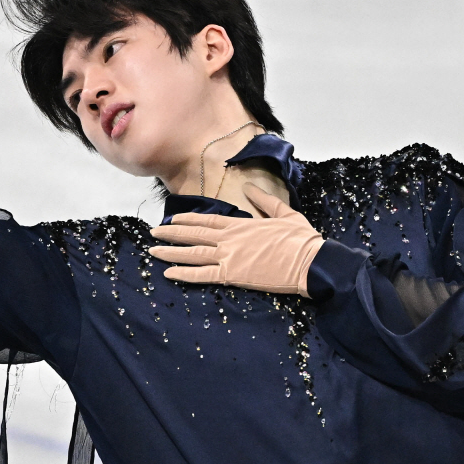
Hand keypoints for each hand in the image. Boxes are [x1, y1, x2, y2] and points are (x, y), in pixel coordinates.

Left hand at [148, 183, 324, 295]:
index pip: (206, 220)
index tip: (170, 220)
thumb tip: (251, 187)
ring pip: (192, 253)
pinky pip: (202, 275)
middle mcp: (230, 239)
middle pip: (193, 235)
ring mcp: (229, 257)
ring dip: (170, 252)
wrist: (310, 262)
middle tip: (152, 234)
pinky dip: (184, 274)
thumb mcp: (284, 213)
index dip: (186, 221)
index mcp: (241, 224)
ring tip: (152, 252)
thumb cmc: (301, 239)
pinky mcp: (232, 275)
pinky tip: (169, 273)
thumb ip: (264, 201)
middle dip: (170, 234)